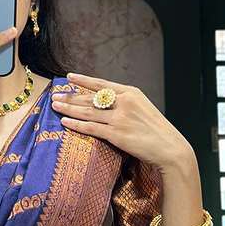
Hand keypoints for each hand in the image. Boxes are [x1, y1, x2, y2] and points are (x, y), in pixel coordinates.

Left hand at [50, 72, 193, 169]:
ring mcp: (120, 118)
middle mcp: (124, 102)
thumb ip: (125, 102)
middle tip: (55, 95)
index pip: (101, 84)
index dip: (83, 80)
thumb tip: (105, 102)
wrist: (170, 148)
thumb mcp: (143, 108)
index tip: (69, 77)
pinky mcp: (116, 134)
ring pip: (87, 111)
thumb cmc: (156, 130)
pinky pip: (90, 128)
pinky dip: (76, 124)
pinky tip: (64, 121)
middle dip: (70, 96)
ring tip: (55, 105)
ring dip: (68, 108)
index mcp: (131, 93)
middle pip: (90, 97)